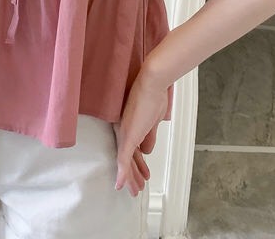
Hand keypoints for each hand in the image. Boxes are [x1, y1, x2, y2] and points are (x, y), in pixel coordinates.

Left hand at [113, 67, 168, 196]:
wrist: (152, 83)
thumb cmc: (153, 95)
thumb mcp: (153, 122)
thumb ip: (149, 136)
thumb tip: (147, 151)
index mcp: (130, 126)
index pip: (133, 150)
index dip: (137, 164)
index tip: (143, 174)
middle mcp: (124, 130)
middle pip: (128, 158)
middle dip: (134, 174)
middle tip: (137, 188)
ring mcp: (124, 133)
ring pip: (125, 162)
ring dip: (130, 178)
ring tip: (133, 190)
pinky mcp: (127, 136)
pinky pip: (122, 159)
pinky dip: (122, 173)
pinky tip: (121, 185)